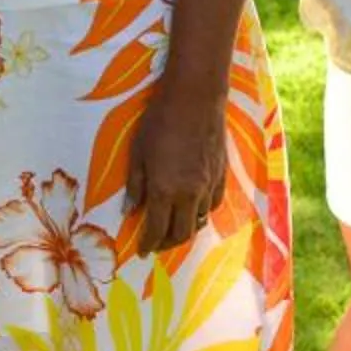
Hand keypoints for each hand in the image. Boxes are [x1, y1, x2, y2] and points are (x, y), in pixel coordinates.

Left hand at [122, 91, 227, 257]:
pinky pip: (213, 205)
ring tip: (173, 229)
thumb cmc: (159, 122)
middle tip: (155, 245)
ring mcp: (208, 186)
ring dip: (185, 230)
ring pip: (198, 221)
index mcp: (165, 190)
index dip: (147, 244)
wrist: (195, 99)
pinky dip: (202, 213)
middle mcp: (189, 194)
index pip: (156, 229)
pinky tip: (194, 210)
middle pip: (181, 233)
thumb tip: (129, 210)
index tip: (140, 251)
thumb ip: (135, 184)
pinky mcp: (221, 175)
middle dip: (166, 244)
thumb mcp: (137, 152)